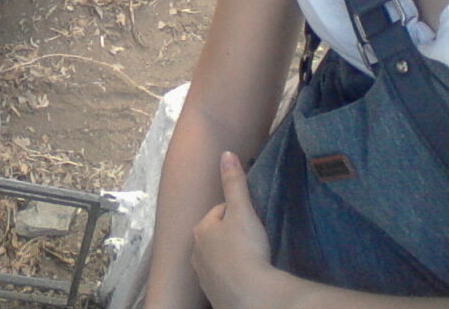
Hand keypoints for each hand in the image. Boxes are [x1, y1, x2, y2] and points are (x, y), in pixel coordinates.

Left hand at [191, 151, 273, 308]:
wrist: (251, 295)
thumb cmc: (246, 249)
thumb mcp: (242, 211)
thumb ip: (234, 183)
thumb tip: (226, 153)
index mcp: (200, 229)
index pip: (220, 212)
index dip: (238, 213)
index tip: (252, 220)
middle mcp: (195, 252)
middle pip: (215, 235)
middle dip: (230, 235)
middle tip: (252, 240)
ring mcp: (203, 275)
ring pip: (217, 258)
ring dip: (230, 256)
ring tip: (250, 259)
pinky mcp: (213, 295)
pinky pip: (222, 279)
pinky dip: (231, 276)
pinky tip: (245, 278)